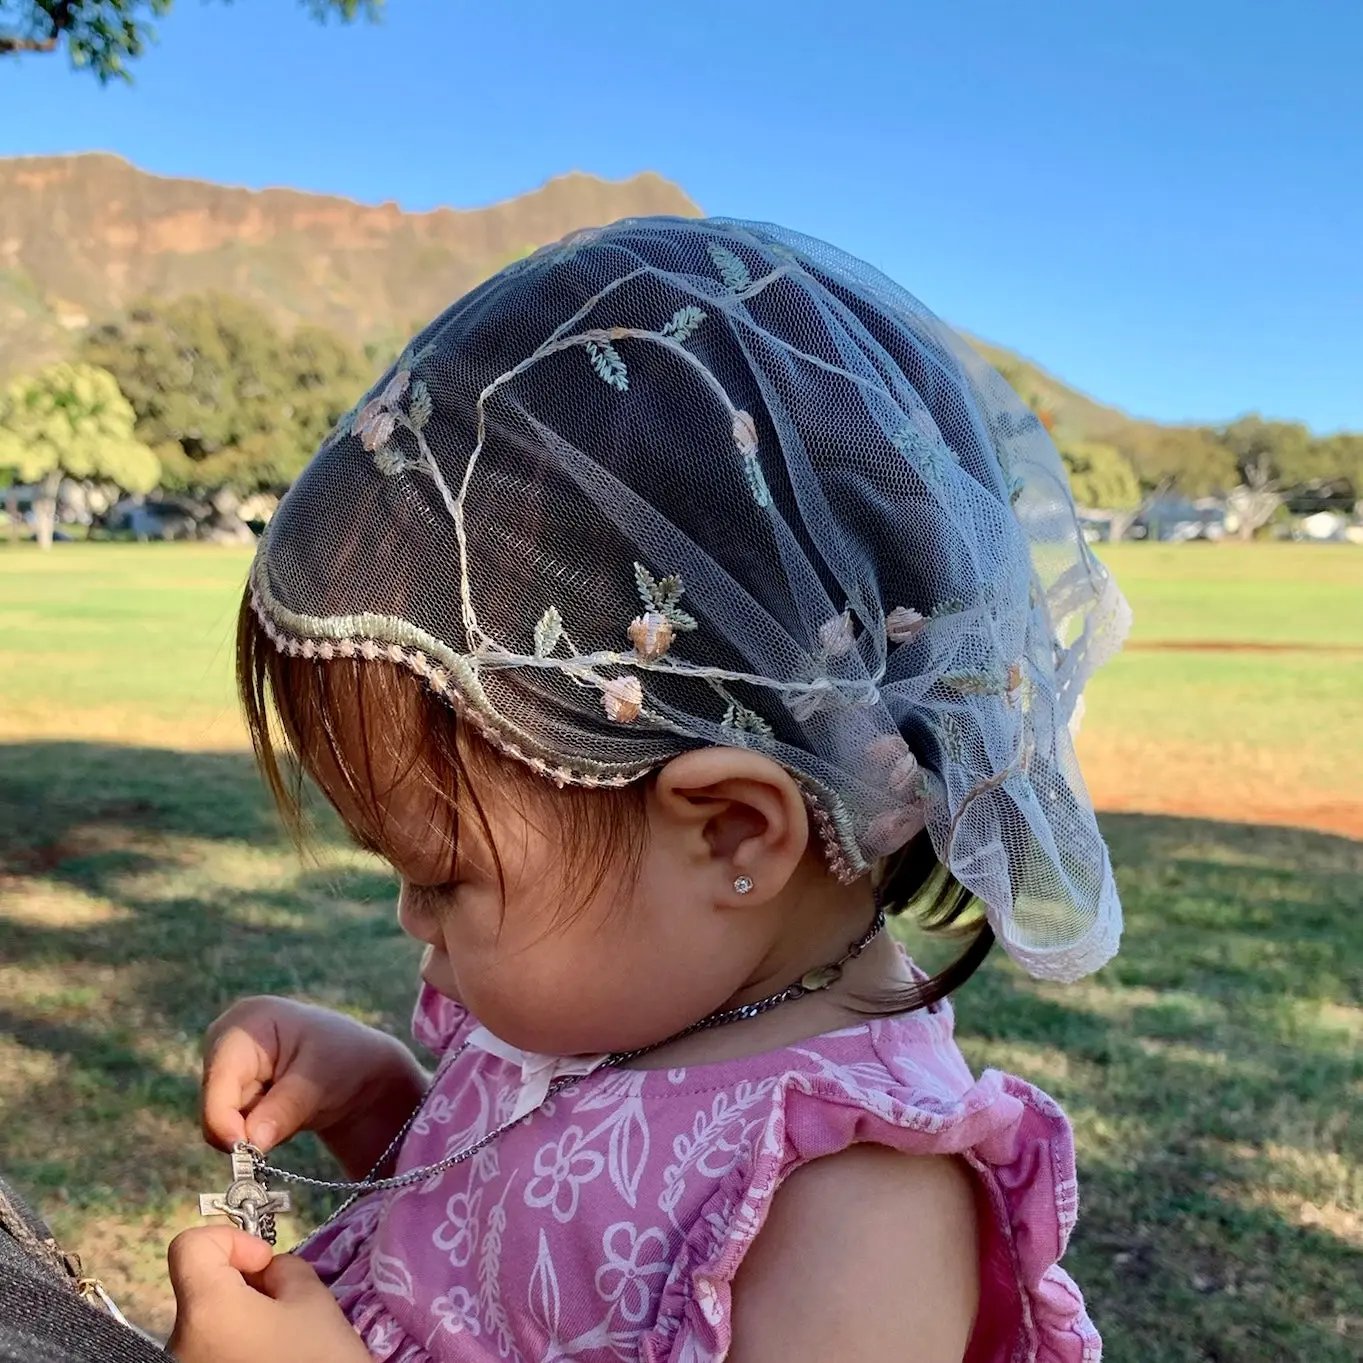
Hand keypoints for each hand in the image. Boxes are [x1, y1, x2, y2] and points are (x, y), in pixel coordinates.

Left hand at [167, 1226, 370, 1362]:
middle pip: (202, 1288)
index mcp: (204, 1311)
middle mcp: (178, 1344)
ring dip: (244, 1317)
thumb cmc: (318, 1362)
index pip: (189, 1246)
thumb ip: (284, 1268)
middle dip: (245, 1284)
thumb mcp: (313, 1299)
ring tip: (285, 1339)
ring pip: (208, 1323)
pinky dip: (238, 1346)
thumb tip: (265, 1272)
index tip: (264, 1264)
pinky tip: (273, 1359)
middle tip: (286, 1302)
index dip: (231, 1240)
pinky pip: (210, 1351)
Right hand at [202, 995, 427, 1175]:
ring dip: (254, 1129)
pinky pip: (232, 1124)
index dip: (223, 1117)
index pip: (220, 1076)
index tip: (245, 1149)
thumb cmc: (344, 1061)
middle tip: (283, 1129)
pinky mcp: (233, 1088)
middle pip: (214, 1100)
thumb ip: (284, 1110)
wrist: (360, 1071)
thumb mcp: (318, 1082)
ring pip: (221, 1118)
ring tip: (295, 1110)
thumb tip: (250, 1142)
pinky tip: (284, 1113)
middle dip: (243, 1126)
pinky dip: (256, 1129)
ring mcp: (227, 1065)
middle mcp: (226, 1040)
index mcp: (246, 1021)